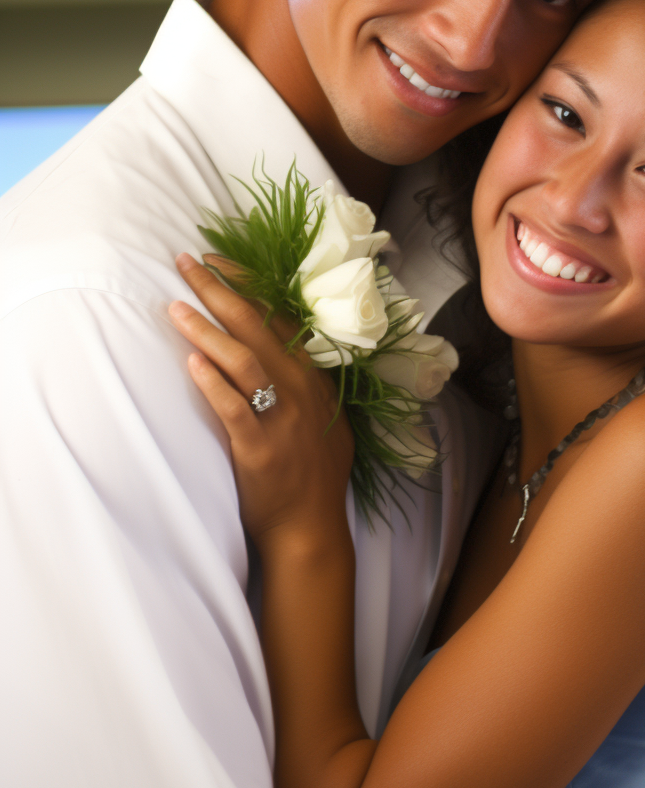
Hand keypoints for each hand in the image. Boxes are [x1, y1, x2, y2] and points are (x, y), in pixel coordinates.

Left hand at [170, 253, 353, 546]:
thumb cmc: (315, 473)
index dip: (247, 285)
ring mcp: (280, 419)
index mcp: (311, 377)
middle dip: (220, 290)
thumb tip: (288, 349)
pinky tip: (191, 362)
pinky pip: (233, 407)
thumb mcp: (326, 417)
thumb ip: (309, 382)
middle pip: (256, 327)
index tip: (218, 260)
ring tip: (176, 307)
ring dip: (207, 330)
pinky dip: (213, 382)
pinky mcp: (258, 448)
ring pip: (242, 361)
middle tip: (187, 263)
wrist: (310, 527)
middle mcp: (298, 390)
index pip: (278, 317)